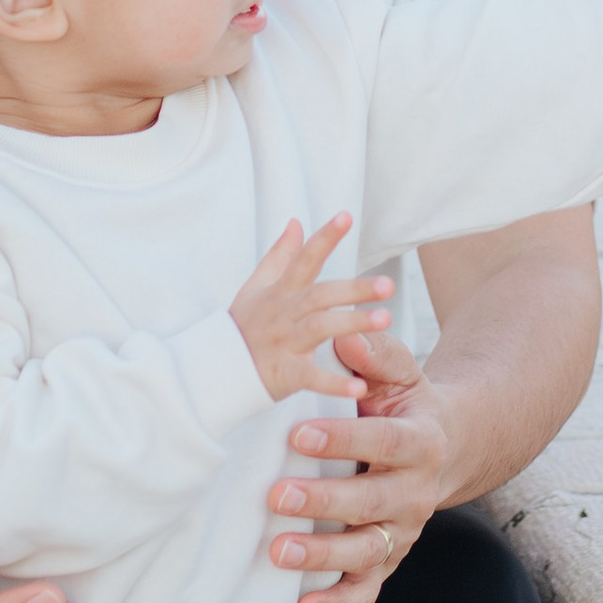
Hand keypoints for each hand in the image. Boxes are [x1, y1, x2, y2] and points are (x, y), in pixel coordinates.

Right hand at [231, 213, 395, 404]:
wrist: (214, 370)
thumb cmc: (243, 326)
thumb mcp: (256, 287)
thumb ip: (280, 256)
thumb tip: (296, 222)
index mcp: (280, 292)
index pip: (304, 260)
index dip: (324, 238)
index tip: (346, 216)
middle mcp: (284, 314)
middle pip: (320, 296)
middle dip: (354, 289)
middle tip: (388, 285)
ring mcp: (283, 343)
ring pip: (319, 329)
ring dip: (352, 324)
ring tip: (385, 319)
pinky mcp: (284, 374)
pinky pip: (311, 377)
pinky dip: (334, 383)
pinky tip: (360, 386)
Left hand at [270, 328, 450, 602]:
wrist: (443, 449)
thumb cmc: (403, 405)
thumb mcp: (398, 374)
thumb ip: (376, 358)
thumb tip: (347, 338)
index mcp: (421, 442)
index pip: (383, 442)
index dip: (343, 439)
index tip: (297, 433)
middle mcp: (417, 493)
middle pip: (371, 503)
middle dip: (323, 502)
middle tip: (275, 495)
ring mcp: (403, 532)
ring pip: (367, 552)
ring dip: (323, 557)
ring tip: (278, 552)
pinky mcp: (389, 560)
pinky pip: (367, 591)